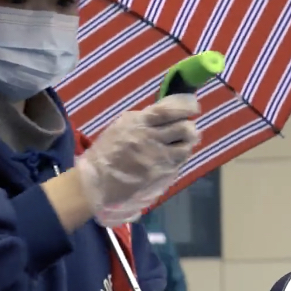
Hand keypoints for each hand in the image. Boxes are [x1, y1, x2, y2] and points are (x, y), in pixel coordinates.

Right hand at [76, 94, 199, 226]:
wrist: (97, 183)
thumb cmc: (107, 152)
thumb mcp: (122, 127)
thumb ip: (145, 119)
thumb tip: (169, 112)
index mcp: (139, 123)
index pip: (171, 110)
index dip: (187, 107)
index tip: (193, 107)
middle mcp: (151, 140)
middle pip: (185, 129)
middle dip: (189, 127)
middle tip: (186, 129)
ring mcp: (158, 160)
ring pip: (187, 148)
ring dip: (186, 144)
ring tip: (178, 145)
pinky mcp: (162, 176)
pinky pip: (179, 164)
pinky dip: (178, 159)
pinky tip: (169, 159)